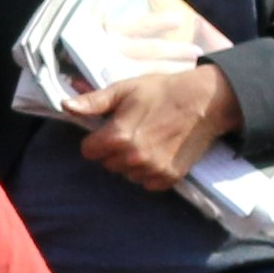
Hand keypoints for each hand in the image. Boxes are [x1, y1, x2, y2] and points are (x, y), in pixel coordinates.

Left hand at [65, 61, 237, 191]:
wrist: (207, 100)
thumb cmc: (163, 91)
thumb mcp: (125, 89)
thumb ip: (93, 102)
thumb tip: (65, 106)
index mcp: (118, 137)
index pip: (89, 151)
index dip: (97, 139)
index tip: (110, 129)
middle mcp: (134, 157)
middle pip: (107, 163)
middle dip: (114, 150)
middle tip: (134, 131)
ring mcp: (153, 169)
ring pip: (126, 174)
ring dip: (132, 162)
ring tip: (149, 140)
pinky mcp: (170, 177)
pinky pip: (147, 183)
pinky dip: (150, 172)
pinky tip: (160, 153)